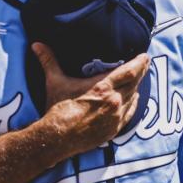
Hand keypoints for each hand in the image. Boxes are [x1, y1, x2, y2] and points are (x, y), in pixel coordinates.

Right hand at [33, 42, 149, 155]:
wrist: (58, 138)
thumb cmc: (58, 109)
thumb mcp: (55, 82)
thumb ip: (49, 61)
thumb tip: (36, 45)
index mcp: (103, 87)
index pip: (129, 72)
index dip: (139, 63)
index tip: (145, 56)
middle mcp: (114, 101)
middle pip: (135, 83)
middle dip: (141, 72)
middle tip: (145, 63)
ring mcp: (116, 116)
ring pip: (134, 98)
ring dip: (136, 87)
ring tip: (138, 80)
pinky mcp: (115, 129)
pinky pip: (130, 113)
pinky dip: (133, 104)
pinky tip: (134, 99)